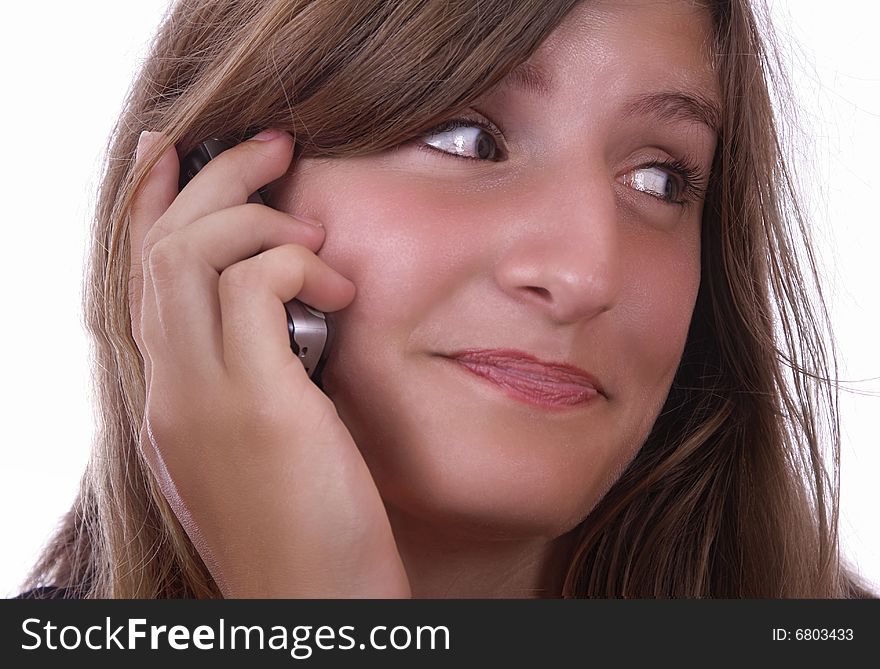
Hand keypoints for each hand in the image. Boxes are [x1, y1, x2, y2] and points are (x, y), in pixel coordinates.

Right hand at [128, 129, 409, 597]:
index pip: (137, 278)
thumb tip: (282, 318)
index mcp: (168, 401)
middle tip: (272, 146)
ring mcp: (203, 401)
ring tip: (312, 233)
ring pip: (190, 255)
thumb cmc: (303, 530)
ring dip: (257, 217)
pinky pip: (255, 289)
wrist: (312, 612)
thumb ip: (250, 379)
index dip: (149, 203)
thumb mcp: (260, 448)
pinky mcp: (256, 408)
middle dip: (212, 180)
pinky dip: (294, 265)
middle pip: (157, 248)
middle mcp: (169, 394)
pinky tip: (337, 288)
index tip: (178, 150)